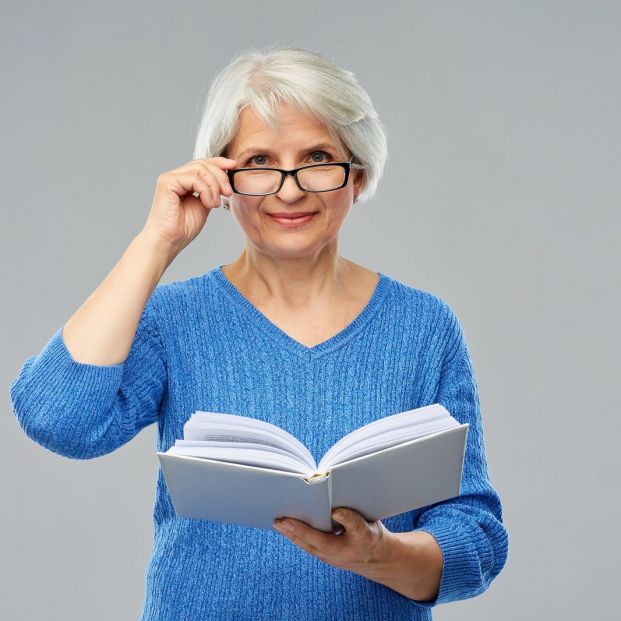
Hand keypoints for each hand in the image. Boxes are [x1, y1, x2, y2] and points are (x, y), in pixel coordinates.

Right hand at [141, 156, 238, 253]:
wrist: (170, 240)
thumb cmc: (183, 228)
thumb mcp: (205, 205)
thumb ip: (211, 192)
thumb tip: (225, 182)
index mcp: (184, 181)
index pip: (203, 164)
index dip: (219, 162)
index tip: (234, 165)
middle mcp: (176, 176)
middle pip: (203, 164)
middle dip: (220, 176)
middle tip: (228, 192)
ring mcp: (170, 178)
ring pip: (200, 169)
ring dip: (214, 186)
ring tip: (215, 203)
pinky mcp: (167, 182)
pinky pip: (194, 178)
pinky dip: (206, 190)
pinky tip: (208, 204)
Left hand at [273, 507, 395, 580]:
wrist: (379, 559)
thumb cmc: (372, 538)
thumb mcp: (367, 527)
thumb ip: (352, 520)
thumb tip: (334, 512)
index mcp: (343, 547)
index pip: (320, 538)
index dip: (303, 528)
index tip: (288, 519)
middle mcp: (334, 555)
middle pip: (309, 544)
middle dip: (292, 532)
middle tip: (277, 520)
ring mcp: (329, 557)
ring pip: (307, 546)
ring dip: (292, 535)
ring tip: (278, 523)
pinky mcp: (327, 555)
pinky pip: (309, 546)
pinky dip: (298, 537)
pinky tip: (290, 528)